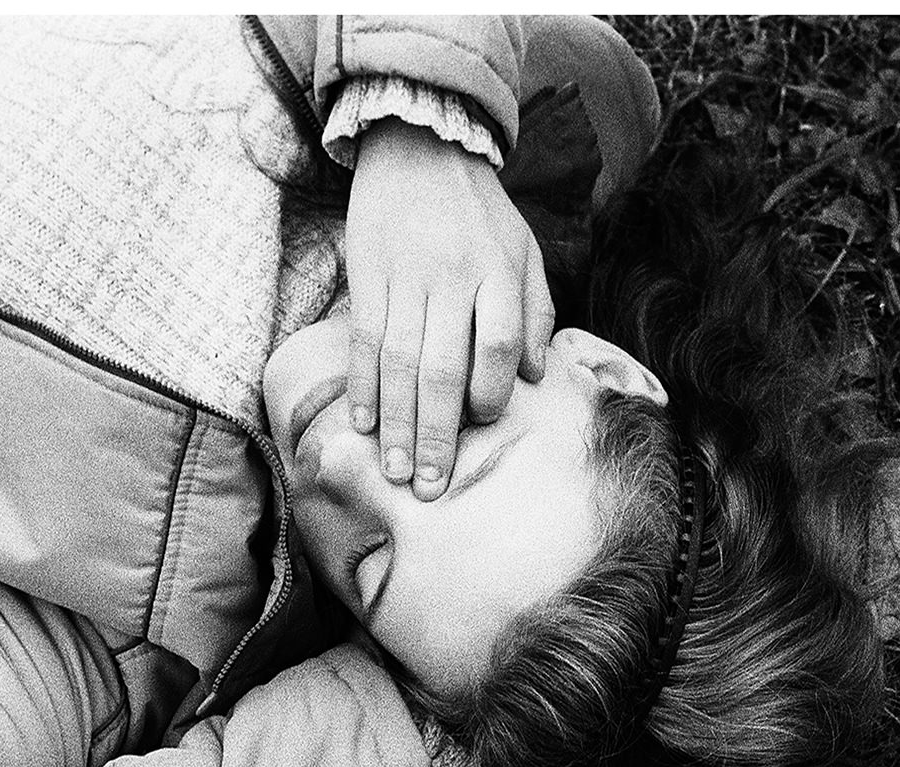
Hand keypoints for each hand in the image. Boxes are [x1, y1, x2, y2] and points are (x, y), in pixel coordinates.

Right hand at [343, 118, 551, 500]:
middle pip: (442, 367)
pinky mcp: (368, 276)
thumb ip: (535, 313)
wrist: (419, 148)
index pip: (495, 341)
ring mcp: (404, 278)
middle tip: (431, 485)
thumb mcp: (525, 252)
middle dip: (436, 432)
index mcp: (496, 273)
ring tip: (396, 470)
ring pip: (399, 363)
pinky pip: (365, 341)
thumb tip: (533, 378)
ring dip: (397, 423)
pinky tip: (365, 423)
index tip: (481, 422)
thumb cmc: (481, 214)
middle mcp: (450, 278)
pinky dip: (364, 385)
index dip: (489, 389)